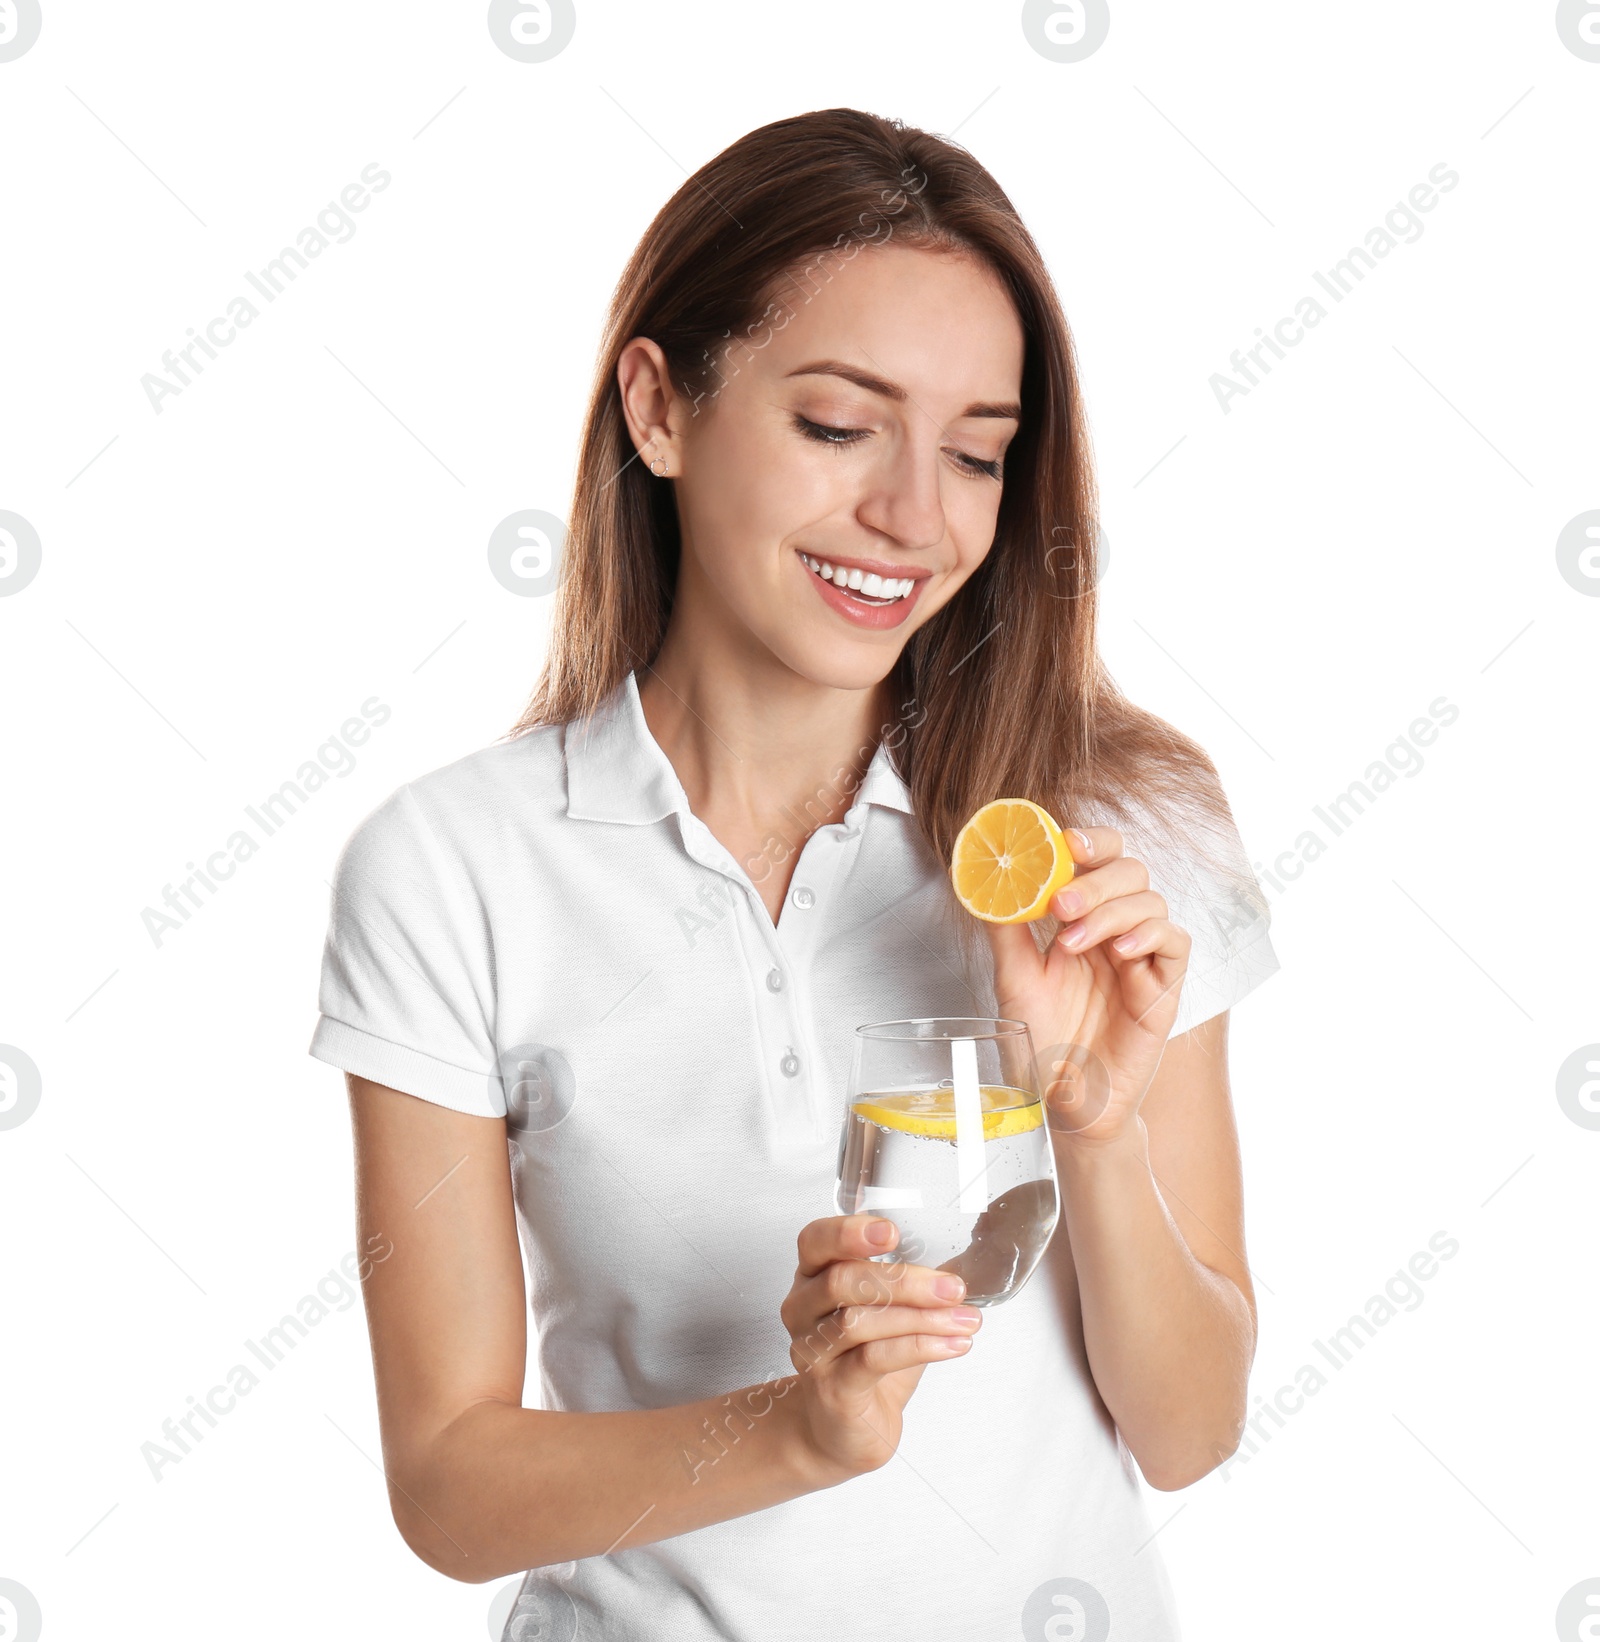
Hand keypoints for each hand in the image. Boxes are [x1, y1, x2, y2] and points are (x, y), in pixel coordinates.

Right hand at [779, 1213, 981, 1481]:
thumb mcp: (888, 1312)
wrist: (841, 1429)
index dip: (848, 1232)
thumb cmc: (865, 1361)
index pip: (816, 1241)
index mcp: (813, 1277)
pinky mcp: (831, 1388)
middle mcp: (802, 1309)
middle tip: (952, 1287)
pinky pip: (873, 1359)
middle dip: (904, 1281)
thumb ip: (913, 1284)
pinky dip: (919, 1347)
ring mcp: (812, 1351)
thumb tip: (967, 1261)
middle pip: (841, 1280)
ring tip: (965, 1320)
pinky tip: (953, 1345)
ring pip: (858, 1321)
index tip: (892, 1233)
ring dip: (920, 1318)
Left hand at [983, 825, 1190, 1147]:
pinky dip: (1148, 935)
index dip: (1090, 841)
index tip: (1064, 841)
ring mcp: (1141, 957)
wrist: (1062, 1101)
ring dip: (1111, 910)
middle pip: (1129, 870)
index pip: (1098, 859)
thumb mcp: (1013, 978)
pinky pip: (1175, 942)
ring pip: (1151, 900)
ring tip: (1073, 942)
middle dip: (1095, 878)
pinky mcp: (1163, 988)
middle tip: (1060, 904)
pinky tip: (1118, 951)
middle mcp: (1113, 930)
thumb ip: (1006, 929)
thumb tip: (988, 883)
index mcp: (1079, 919)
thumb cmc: (1039, 1042)